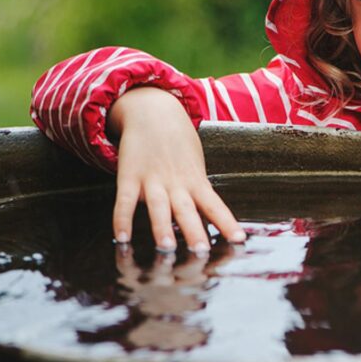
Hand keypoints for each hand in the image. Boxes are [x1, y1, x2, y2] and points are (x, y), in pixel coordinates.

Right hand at [108, 86, 245, 251]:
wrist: (153, 110)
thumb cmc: (178, 144)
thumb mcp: (195, 165)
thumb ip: (198, 192)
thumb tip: (210, 221)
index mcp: (195, 181)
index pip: (215, 205)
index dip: (227, 223)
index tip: (239, 240)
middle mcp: (176, 183)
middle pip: (187, 210)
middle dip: (194, 231)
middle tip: (201, 251)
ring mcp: (152, 179)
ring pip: (159, 207)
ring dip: (162, 228)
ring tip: (167, 248)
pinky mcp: (129, 176)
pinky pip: (125, 201)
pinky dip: (122, 219)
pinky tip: (121, 238)